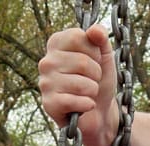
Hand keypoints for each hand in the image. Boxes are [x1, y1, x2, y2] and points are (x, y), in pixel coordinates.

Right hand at [38, 26, 117, 145]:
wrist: (100, 111)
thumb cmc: (99, 80)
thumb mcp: (104, 55)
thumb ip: (100, 37)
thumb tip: (94, 30)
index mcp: (56, 44)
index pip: (78, 37)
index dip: (94, 51)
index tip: (94, 61)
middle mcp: (46, 61)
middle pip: (82, 62)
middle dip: (96, 74)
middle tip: (92, 80)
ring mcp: (45, 83)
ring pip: (81, 83)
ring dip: (93, 91)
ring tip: (88, 93)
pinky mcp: (49, 104)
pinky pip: (75, 101)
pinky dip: (88, 105)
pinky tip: (85, 105)